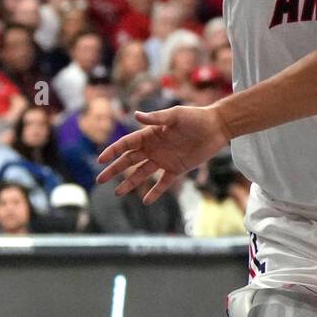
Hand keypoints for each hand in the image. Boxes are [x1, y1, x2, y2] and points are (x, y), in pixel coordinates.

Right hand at [96, 106, 229, 203]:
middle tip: (100, 180)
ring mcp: (164, 159)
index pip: (126, 144)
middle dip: (114, 169)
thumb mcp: (175, 115)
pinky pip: (163, 182)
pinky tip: (146, 201)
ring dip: (130, 182)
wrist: (216, 127)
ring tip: (117, 192)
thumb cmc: (196, 117)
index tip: (101, 160)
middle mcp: (154, 148)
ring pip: (142, 173)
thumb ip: (156, 118)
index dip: (113, 151)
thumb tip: (135, 115)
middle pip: (129, 160)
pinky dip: (155, 191)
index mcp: (150, 134)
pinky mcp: (177, 168)